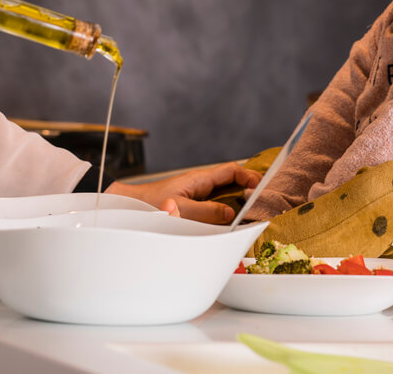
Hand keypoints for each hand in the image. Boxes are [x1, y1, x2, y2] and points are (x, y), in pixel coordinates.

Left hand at [106, 162, 260, 223]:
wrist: (129, 207)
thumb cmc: (150, 204)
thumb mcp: (181, 209)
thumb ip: (206, 212)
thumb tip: (231, 214)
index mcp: (199, 178)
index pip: (231, 170)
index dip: (249, 176)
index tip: (260, 189)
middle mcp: (200, 184)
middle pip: (232, 181)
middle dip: (248, 188)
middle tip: (263, 201)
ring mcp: (196, 194)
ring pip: (224, 194)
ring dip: (238, 202)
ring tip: (253, 213)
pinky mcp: (191, 205)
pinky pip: (214, 205)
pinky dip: (225, 211)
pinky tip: (231, 222)